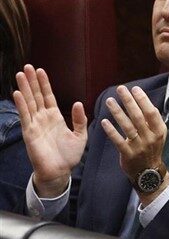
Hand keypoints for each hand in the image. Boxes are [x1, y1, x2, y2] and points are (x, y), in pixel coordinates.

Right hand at [13, 65, 87, 196]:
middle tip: (27, 66)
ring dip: (24, 88)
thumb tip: (79, 103)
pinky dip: (21, 104)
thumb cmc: (69, 155)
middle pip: (36, 96)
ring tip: (20, 74)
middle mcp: (43, 118)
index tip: (41, 70)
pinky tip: (17, 93)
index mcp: (55, 117)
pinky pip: (25, 116)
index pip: (48, 96)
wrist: (60, 171)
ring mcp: (35, 124)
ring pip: (29, 102)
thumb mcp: (80, 135)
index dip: (44, 84)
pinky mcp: (30, 133)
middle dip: (32, 81)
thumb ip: (80, 119)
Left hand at [100, 85, 167, 204]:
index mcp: (159, 130)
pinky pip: (118, 140)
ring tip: (109, 101)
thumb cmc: (152, 148)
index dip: (143, 100)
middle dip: (129, 101)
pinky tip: (104, 121)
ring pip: (127, 126)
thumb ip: (152, 120)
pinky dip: (111, 131)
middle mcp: (150, 137)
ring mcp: (139, 146)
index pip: (151, 112)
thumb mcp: (158, 134)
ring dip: (117, 112)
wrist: (148, 172)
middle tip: (120, 89)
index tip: (134, 89)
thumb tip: (143, 101)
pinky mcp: (128, 154)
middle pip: (138, 116)